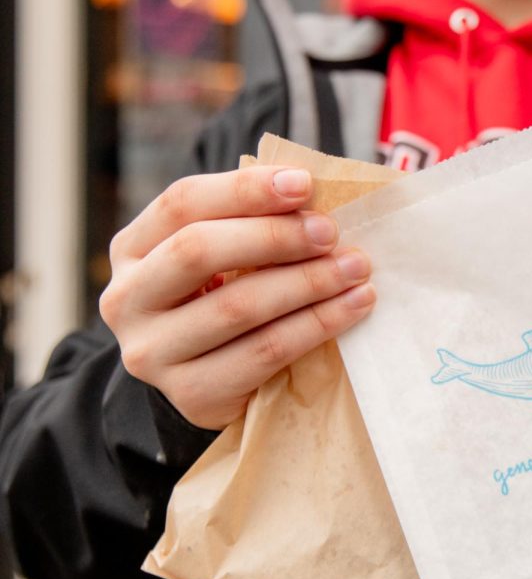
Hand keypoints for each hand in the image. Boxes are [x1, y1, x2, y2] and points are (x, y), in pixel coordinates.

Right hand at [100, 167, 375, 429]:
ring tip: (356, 269)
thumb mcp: (223, 260)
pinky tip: (354, 306)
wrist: (213, 387)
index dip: (244, 189)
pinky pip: (266, 352)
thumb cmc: (226, 303)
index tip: (304, 184)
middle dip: (275, 236)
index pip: (182, 203)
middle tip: (330, 233)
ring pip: (238, 306)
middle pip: (199, 250)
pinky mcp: (192, 394)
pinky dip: (318, 325)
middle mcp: (127, 299)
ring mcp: (152, 352)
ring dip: (308, 282)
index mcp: (131, 250)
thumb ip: (249, 224)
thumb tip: (309, 190)